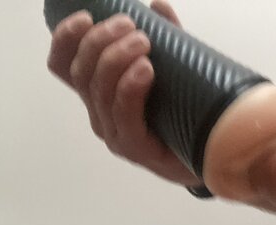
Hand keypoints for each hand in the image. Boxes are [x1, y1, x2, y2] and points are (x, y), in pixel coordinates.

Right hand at [47, 0, 199, 186]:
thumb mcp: (175, 74)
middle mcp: (100, 115)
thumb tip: (158, 6)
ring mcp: (115, 134)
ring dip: (116, 60)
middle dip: (101, 42)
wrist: (211, 159)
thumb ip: (166, 43)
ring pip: (99, 92)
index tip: (86, 16)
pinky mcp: (135, 149)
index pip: (64, 67)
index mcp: (100, 95)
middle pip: (82, 74)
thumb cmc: (187, 117)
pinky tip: (146, 69)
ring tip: (144, 42)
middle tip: (131, 26)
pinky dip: (130, 88)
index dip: (66, 40)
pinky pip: (123, 115)